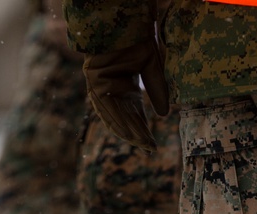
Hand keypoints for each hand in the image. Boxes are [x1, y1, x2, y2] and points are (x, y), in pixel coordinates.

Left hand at [84, 37, 169, 153]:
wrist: (122, 20)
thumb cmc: (137, 38)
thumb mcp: (152, 67)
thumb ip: (156, 90)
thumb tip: (164, 115)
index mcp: (126, 87)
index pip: (134, 115)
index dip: (143, 130)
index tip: (152, 146)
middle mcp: (112, 89)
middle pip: (124, 118)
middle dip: (137, 134)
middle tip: (148, 149)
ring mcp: (100, 86)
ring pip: (113, 115)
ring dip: (127, 131)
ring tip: (139, 143)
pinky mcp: (93, 80)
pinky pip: (104, 105)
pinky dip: (115, 119)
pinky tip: (126, 132)